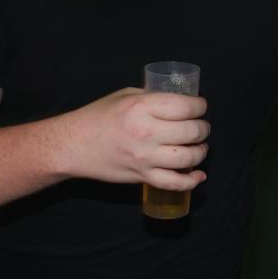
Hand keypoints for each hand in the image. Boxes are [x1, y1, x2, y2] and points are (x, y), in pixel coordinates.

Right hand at [63, 88, 209, 189]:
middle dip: (203, 128)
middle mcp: (146, 132)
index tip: (201, 106)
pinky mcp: (142, 176)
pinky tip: (199, 176)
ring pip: (188, 158)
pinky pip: (174, 183)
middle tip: (201, 126)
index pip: (186, 107)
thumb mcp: (126, 96)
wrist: (74, 145)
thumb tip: (179, 101)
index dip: (200, 106)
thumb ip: (152, 98)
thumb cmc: (99, 116)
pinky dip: (191, 182)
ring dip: (201, 151)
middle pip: (192, 132)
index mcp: (142, 108)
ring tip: (199, 146)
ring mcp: (145, 157)